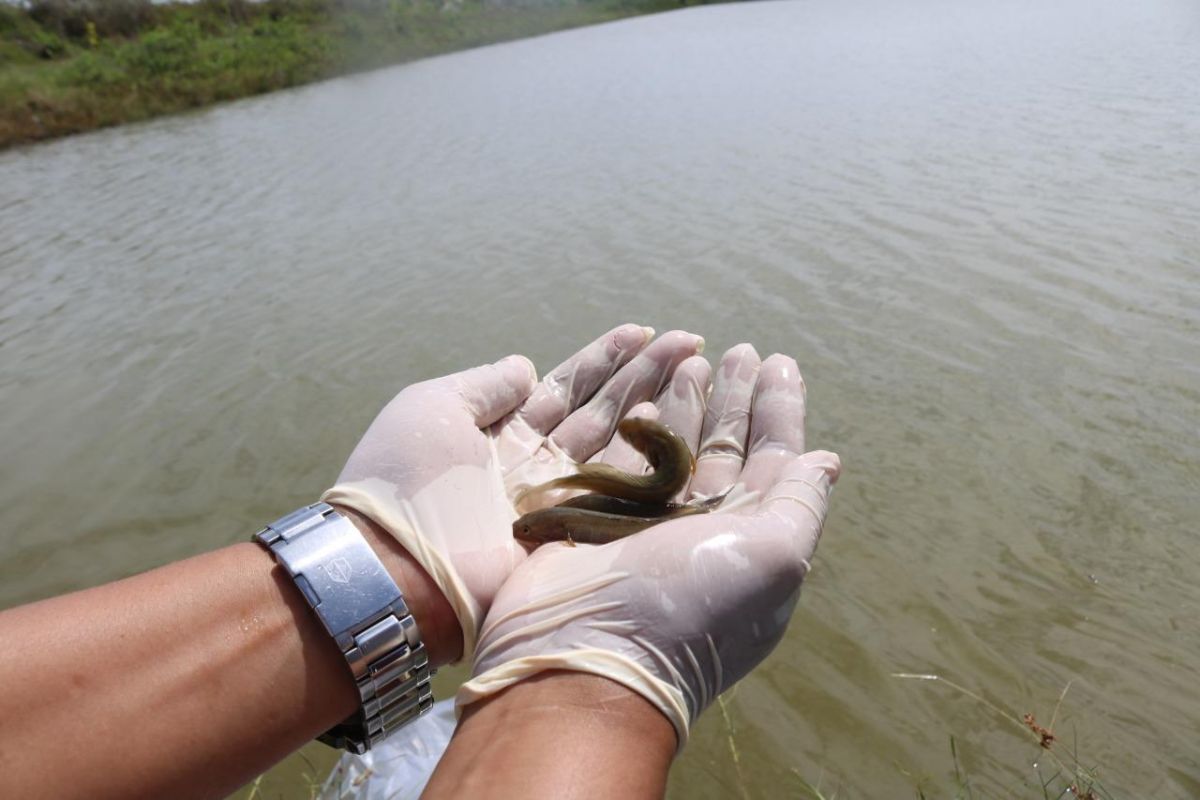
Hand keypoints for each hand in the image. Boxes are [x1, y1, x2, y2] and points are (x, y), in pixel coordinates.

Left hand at [322, 325, 704, 658]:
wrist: (395, 565)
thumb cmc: (401, 480)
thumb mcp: (430, 409)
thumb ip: (483, 386)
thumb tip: (526, 367)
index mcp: (502, 434)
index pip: (564, 388)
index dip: (603, 360)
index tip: (641, 331)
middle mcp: (537, 466)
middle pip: (601, 412)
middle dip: (644, 375)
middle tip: (689, 341)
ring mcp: (561, 503)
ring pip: (619, 445)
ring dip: (657, 405)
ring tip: (696, 367)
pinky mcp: (575, 537)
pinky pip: (620, 491)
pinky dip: (649, 458)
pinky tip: (674, 424)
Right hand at [456, 349, 840, 745]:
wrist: (582, 654)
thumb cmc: (688, 607)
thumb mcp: (770, 558)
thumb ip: (800, 504)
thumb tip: (828, 461)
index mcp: (751, 542)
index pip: (775, 462)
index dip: (779, 412)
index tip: (780, 362)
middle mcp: (704, 531)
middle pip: (725, 448)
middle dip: (734, 398)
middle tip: (739, 350)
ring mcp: (648, 523)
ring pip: (674, 447)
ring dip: (687, 401)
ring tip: (693, 354)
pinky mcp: (596, 517)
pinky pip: (623, 456)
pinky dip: (636, 424)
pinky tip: (644, 394)